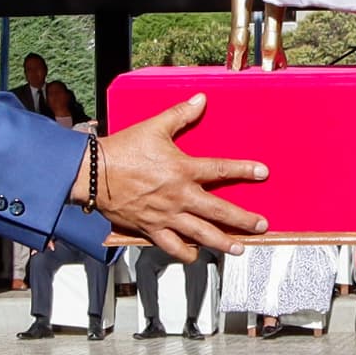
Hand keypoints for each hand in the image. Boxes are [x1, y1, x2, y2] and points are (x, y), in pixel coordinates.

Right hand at [90, 92, 267, 255]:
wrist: (92, 173)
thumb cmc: (122, 150)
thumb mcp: (154, 127)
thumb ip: (180, 114)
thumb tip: (201, 99)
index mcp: (182, 169)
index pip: (221, 169)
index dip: (244, 170)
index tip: (263, 173)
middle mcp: (179, 196)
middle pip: (219, 211)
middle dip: (243, 220)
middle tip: (262, 225)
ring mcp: (166, 216)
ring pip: (201, 234)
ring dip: (223, 242)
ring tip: (238, 248)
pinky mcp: (151, 229)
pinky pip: (172, 247)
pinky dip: (185, 253)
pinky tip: (195, 255)